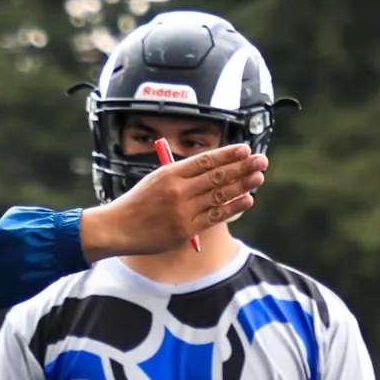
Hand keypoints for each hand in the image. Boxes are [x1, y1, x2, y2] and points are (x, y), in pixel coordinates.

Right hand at [79, 144, 268, 260]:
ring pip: (219, 195)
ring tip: (258, 177)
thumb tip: (216, 169)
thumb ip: (183, 175)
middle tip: (262, 160)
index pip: (205, 160)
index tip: (246, 149)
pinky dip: (233, 207)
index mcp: (170, 173)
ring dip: (242, 185)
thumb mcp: (156, 180)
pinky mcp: (186, 229)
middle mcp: (178, 190)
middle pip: (217, 176)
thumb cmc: (139, 203)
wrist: (118, 228)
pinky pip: (215, 216)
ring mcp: (183, 211)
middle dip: (242, 167)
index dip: (228, 154)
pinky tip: (247, 199)